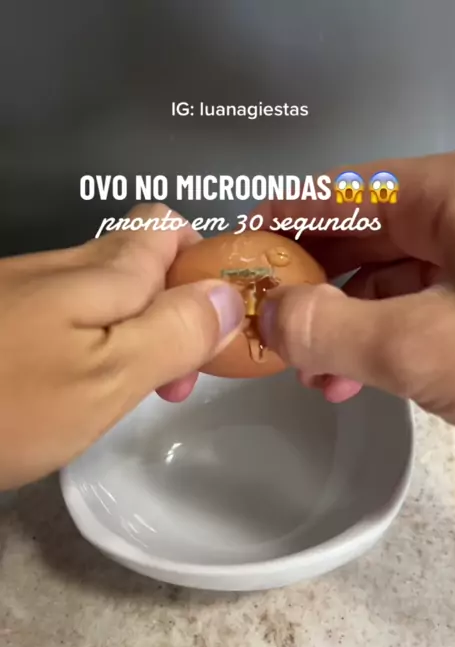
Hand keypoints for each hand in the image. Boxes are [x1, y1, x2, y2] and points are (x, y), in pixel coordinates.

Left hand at [0, 204, 243, 488]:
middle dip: (172, 313)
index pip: (169, 229)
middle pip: (138, 262)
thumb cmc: (9, 404)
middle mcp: (62, 267)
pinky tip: (75, 390)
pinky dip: (90, 346)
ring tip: (131, 395)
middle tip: (174, 384)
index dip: (202, 267)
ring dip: (132, 335)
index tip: (211, 329)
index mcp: (101, 272)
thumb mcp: (109, 378)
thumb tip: (229, 294)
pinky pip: (62, 317)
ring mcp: (22, 290)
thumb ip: (174, 333)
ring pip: (100, 294)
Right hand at [255, 145, 454, 432]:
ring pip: (398, 279)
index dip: (287, 220)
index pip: (347, 191)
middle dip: (314, 285)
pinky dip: (389, 340)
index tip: (242, 252)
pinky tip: (364, 378)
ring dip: (349, 324)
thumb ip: (331, 329)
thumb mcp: (423, 346)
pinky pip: (429, 307)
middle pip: (369, 236)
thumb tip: (271, 316)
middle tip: (268, 327)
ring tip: (315, 375)